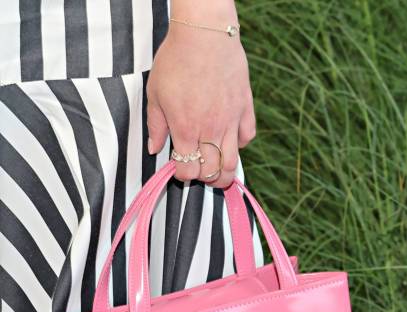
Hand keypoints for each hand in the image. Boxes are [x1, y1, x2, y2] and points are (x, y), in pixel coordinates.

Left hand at [146, 4, 255, 187]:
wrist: (204, 33)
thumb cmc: (177, 60)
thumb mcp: (156, 94)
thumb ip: (155, 126)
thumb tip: (154, 149)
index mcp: (185, 130)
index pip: (188, 171)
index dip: (182, 175)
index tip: (179, 167)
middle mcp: (210, 130)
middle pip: (212, 173)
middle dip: (204, 179)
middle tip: (199, 171)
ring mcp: (231, 121)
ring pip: (233, 162)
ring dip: (225, 172)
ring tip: (217, 168)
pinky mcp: (245, 108)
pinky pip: (247, 137)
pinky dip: (239, 143)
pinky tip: (230, 138)